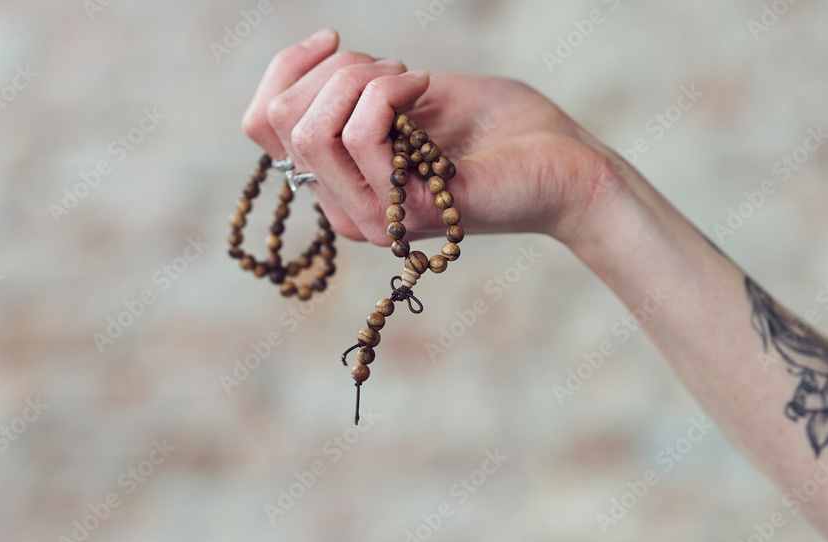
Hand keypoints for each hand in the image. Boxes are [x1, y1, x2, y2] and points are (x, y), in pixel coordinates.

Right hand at [242, 29, 626, 247]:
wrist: (566, 164)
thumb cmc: (498, 126)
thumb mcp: (409, 95)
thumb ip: (353, 95)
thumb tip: (307, 69)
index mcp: (341, 178)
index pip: (261, 123)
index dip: (286, 68)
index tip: (337, 40)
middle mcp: (346, 204)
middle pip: (282, 121)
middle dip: (333, 70)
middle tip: (395, 69)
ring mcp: (374, 214)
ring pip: (313, 131)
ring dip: (361, 80)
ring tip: (414, 79)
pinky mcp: (406, 212)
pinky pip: (362, 137)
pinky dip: (390, 91)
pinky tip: (426, 85)